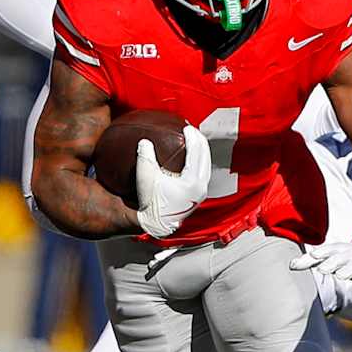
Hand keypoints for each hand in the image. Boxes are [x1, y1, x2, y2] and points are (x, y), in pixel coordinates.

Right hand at [134, 124, 210, 238]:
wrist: (156, 224)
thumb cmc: (150, 202)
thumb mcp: (145, 177)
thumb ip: (145, 157)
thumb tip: (145, 141)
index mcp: (192, 181)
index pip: (197, 152)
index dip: (193, 137)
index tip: (187, 126)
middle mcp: (201, 187)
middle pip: (206, 156)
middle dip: (200, 141)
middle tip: (191, 129)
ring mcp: (201, 192)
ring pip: (206, 165)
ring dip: (201, 151)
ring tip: (193, 141)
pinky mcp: (197, 196)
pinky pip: (202, 173)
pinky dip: (198, 161)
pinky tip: (189, 157)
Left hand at [290, 232, 351, 285]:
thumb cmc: (341, 257)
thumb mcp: (326, 256)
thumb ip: (308, 261)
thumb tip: (291, 265)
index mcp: (336, 250)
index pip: (328, 250)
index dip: (322, 252)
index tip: (315, 255)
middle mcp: (348, 255)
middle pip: (339, 258)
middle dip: (331, 263)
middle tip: (322, 269)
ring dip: (347, 270)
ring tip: (341, 275)